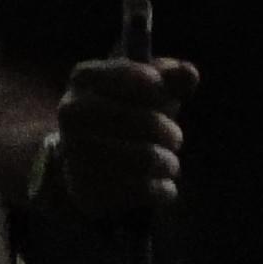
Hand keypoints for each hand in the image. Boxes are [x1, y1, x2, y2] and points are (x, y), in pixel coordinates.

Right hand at [53, 54, 199, 219]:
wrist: (82, 161)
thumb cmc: (122, 114)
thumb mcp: (143, 89)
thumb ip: (168, 77)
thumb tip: (190, 73)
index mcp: (83, 79)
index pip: (122, 74)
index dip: (151, 82)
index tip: (163, 89)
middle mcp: (73, 113)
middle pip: (146, 122)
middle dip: (171, 133)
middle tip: (174, 138)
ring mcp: (77, 152)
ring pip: (148, 158)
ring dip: (169, 163)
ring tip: (169, 163)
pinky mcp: (89, 189)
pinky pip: (146, 190)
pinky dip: (163, 189)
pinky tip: (159, 183)